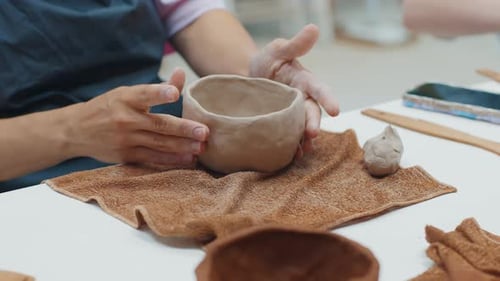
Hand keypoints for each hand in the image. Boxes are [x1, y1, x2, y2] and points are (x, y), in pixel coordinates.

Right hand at [67, 68, 208, 166]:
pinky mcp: (126, 156)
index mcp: (125, 98)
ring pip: (159, 144)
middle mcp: (125, 118)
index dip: (159, 93)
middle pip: (158, 124)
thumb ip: (157, 88)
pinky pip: (153, 159)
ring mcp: (125, 139)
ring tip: (202, 148)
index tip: (174, 94)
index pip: (144, 94)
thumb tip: (182, 74)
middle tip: (204, 132)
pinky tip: (188, 159)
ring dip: (182, 147)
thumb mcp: (127, 93)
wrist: (75, 131)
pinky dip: (172, 160)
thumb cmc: (108, 107)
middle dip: (183, 129)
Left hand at [250, 24, 338, 155]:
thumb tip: (313, 28)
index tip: (336, 110)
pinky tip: (290, 156)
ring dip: (304, 140)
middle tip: (313, 134)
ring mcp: (291, 114)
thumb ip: (295, 44)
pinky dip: (291, 147)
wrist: (248, 77)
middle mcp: (302, 100)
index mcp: (304, 81)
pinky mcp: (280, 124)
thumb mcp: (278, 49)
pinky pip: (288, 137)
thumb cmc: (267, 61)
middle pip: (311, 113)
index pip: (319, 89)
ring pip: (302, 128)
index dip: (328, 99)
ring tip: (303, 150)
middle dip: (314, 123)